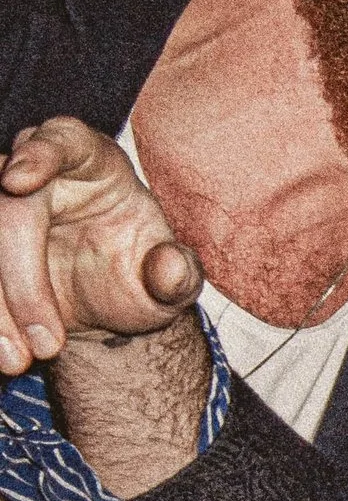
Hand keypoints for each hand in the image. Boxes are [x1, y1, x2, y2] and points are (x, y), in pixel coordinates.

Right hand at [0, 118, 199, 372]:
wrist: (109, 304)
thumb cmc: (141, 273)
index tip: (17, 181)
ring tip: (18, 361)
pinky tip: (1, 354)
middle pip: (9, 209)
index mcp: (91, 161)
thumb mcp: (170, 281)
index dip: (37, 154)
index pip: (61, 140)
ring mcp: (2, 208)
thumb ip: (176, 274)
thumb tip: (172, 269)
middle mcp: (38, 176)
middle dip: (22, 281)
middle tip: (49, 345)